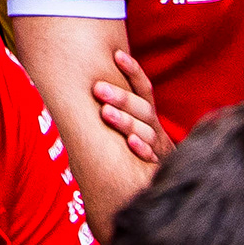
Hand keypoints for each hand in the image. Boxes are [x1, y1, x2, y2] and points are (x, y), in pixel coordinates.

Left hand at [91, 46, 163, 167]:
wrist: (152, 190)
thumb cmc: (131, 154)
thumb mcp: (125, 129)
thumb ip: (112, 110)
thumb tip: (84, 84)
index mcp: (147, 116)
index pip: (143, 89)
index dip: (133, 71)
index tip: (117, 54)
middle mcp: (155, 129)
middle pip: (143, 108)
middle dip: (121, 97)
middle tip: (97, 88)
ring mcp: (159, 149)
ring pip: (146, 131)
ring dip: (126, 120)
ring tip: (106, 112)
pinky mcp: (160, 169)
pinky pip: (153, 158)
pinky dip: (142, 149)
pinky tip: (131, 142)